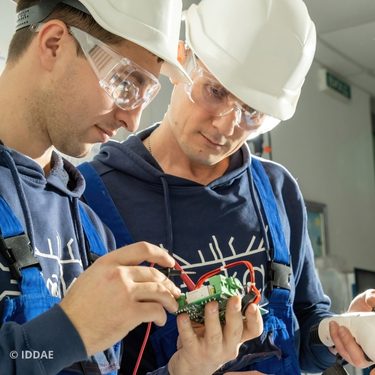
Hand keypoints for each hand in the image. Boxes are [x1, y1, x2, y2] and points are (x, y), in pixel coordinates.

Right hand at [60, 242, 179, 355]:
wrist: (66, 330)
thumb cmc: (78, 305)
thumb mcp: (93, 276)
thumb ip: (115, 270)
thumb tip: (138, 273)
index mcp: (109, 262)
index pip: (142, 249)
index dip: (161, 254)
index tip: (170, 262)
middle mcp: (119, 274)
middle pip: (154, 273)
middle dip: (168, 284)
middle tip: (174, 293)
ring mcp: (125, 293)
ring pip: (159, 291)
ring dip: (169, 300)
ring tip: (172, 307)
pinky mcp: (129, 313)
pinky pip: (155, 310)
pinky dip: (161, 316)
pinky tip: (160, 320)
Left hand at [168, 296, 262, 374]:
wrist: (192, 369)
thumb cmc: (207, 342)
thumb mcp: (219, 329)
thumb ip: (221, 312)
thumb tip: (217, 288)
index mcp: (236, 337)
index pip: (253, 330)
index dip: (255, 318)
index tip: (253, 305)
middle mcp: (228, 346)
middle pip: (235, 330)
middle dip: (235, 313)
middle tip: (234, 298)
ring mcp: (211, 351)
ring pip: (215, 335)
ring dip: (213, 318)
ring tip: (211, 304)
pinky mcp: (193, 353)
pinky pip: (189, 338)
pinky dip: (186, 326)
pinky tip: (183, 316)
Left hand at [328, 289, 374, 368]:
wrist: (352, 310)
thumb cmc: (365, 306)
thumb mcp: (368, 298)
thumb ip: (372, 297)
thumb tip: (373, 301)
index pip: (374, 353)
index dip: (374, 367)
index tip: (370, 366)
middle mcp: (373, 352)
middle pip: (363, 360)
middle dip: (350, 346)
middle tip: (343, 329)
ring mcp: (363, 355)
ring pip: (355, 359)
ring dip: (341, 343)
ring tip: (336, 326)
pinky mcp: (351, 353)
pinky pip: (344, 354)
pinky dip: (337, 341)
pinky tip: (333, 327)